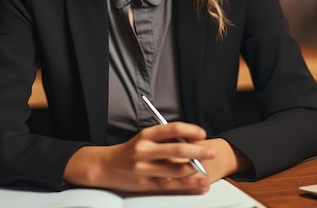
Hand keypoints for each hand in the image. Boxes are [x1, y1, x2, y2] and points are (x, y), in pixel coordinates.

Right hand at [63, 122, 215, 193]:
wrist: (105, 167)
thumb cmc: (129, 151)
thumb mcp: (144, 138)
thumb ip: (164, 139)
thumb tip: (192, 141)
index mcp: (145, 135)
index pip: (171, 129)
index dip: (190, 130)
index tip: (202, 134)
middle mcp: (144, 150)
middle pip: (177, 150)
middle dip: (198, 152)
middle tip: (211, 152)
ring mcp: (145, 169)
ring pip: (176, 171)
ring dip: (195, 170)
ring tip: (207, 169)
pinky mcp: (145, 185)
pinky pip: (171, 186)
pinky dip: (188, 186)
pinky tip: (200, 185)